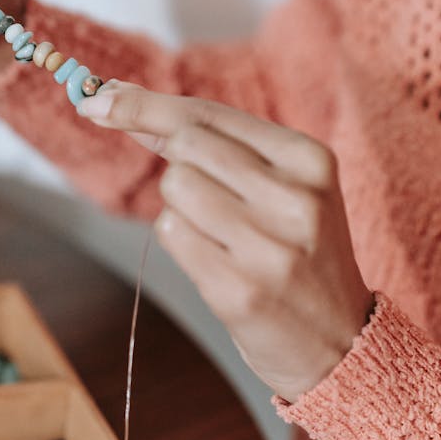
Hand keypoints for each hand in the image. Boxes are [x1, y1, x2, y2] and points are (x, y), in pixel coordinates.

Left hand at [78, 82, 372, 401]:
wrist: (340, 341)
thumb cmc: (299, 253)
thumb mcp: (284, 187)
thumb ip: (216, 145)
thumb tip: (121, 105)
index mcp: (310, 160)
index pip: (209, 115)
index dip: (146, 106)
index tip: (100, 98)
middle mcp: (295, 198)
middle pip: (185, 146)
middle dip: (175, 165)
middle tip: (206, 200)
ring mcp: (268, 247)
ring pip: (174, 189)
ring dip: (179, 208)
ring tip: (223, 237)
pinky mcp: (238, 290)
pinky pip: (170, 236)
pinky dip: (179, 242)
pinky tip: (217, 263)